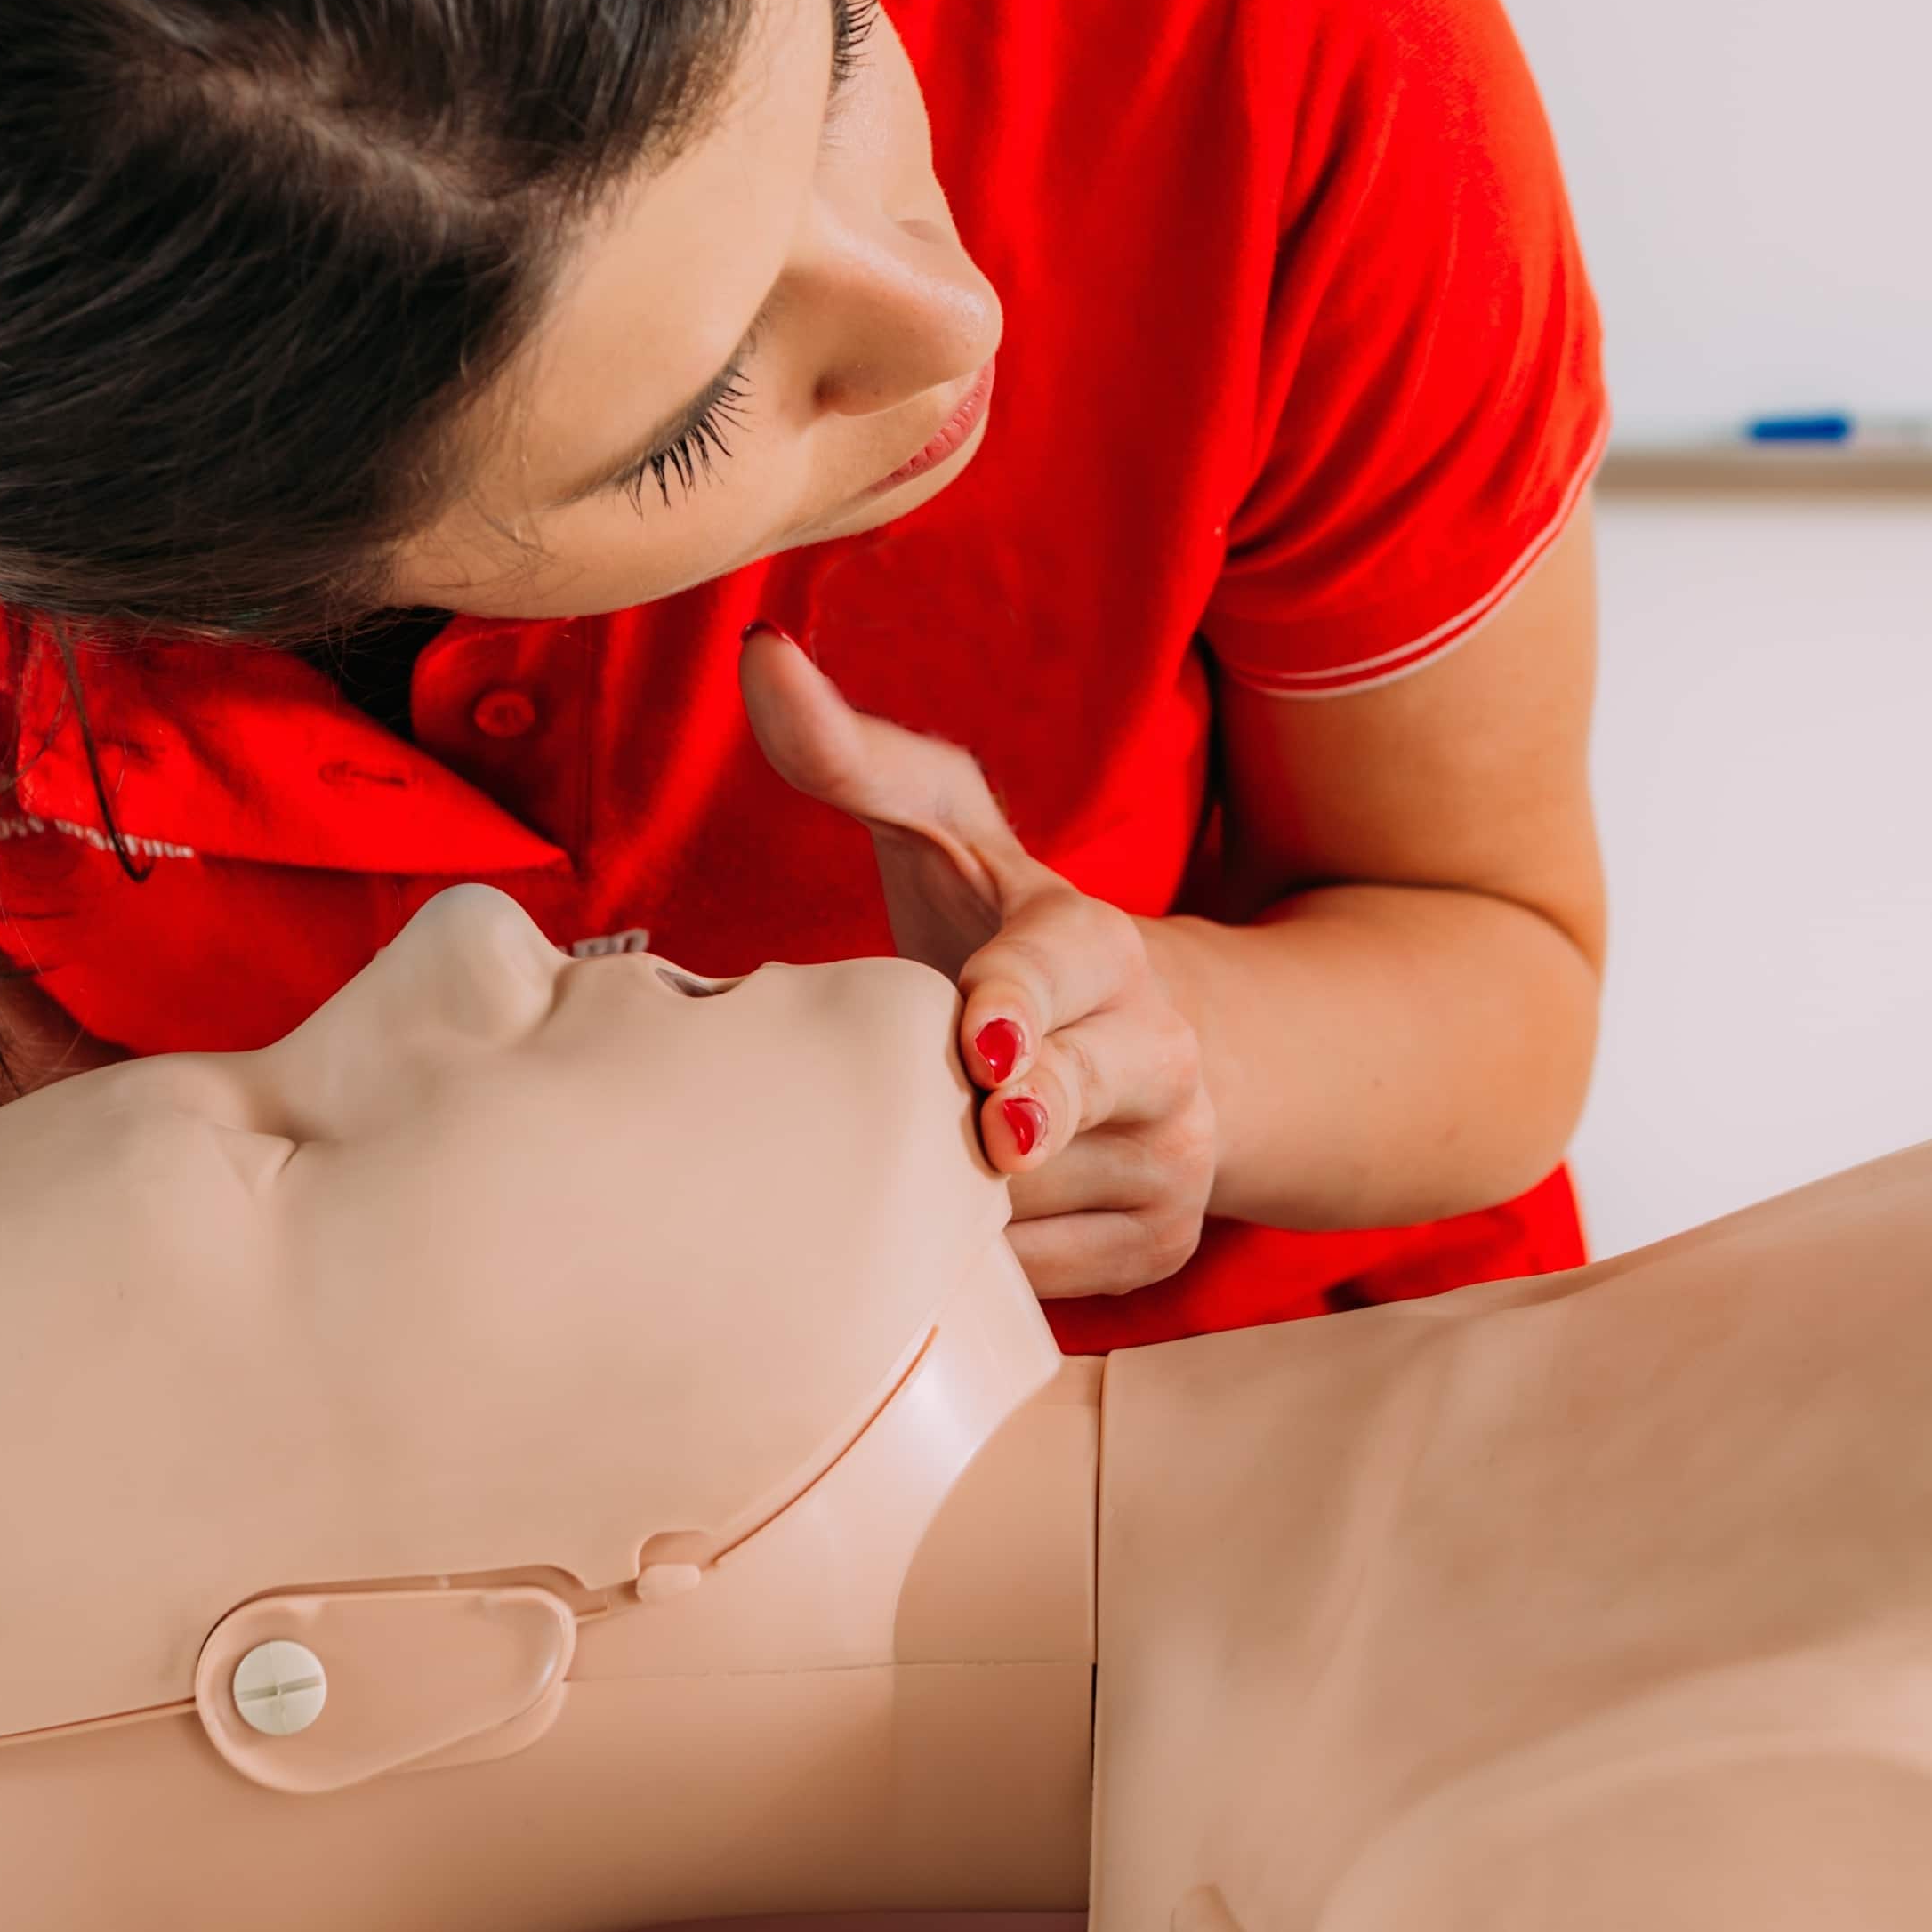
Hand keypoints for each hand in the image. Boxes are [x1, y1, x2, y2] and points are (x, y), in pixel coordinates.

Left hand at [740, 624, 1217, 1298]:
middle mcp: (1158, 1050)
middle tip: (979, 1130)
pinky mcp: (1159, 1245)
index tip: (980, 1045)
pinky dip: (989, 1263)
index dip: (1014, 1010)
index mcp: (1098, 943)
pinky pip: (1048, 1277)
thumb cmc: (1009, 938)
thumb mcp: (947, 838)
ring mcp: (1171, 1156)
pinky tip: (958, 1229)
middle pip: (1059, 1104)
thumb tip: (760, 654)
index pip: (1057, 976)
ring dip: (961, 1201)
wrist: (1158, 1047)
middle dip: (1006, 1122)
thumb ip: (854, 756)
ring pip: (1039, 1203)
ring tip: (919, 1170)